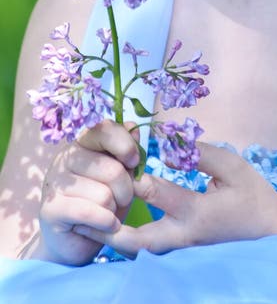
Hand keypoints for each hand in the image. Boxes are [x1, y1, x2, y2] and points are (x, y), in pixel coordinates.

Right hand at [37, 120, 138, 264]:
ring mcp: (55, 182)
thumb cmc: (103, 203)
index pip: (105, 130)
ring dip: (114, 210)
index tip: (134, 163)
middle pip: (113, 169)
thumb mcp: (121, 176)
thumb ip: (127, 152)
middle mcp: (65, 158)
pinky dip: (106, 223)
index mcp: (82, 143)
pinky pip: (91, 213)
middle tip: (121, 200)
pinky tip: (106, 226)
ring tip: (107, 213)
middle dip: (126, 191)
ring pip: (104, 195)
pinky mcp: (51, 209)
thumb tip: (133, 127)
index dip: (126, 146)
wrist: (78, 241)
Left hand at [74, 142, 276, 257]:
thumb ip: (200, 154)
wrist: (270, 233)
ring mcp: (181, 251)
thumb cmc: (253, 196)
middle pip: (136, 240)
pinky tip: (117, 226)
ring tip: (92, 220)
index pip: (156, 194)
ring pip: (139, 251)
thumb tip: (167, 145)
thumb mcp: (233, 167)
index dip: (135, 175)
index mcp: (196, 212)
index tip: (120, 158)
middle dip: (108, 228)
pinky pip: (150, 251)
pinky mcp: (182, 255)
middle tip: (85, 212)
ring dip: (115, 237)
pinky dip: (130, 241)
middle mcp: (183, 236)